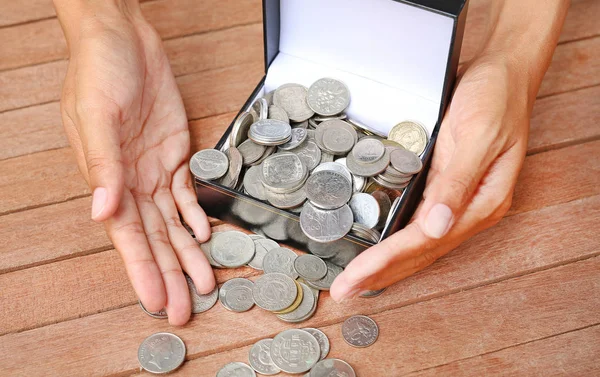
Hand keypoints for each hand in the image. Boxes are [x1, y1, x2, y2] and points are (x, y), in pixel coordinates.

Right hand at [56, 1, 213, 324]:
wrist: (123, 38)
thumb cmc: (99, 71)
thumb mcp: (96, 116)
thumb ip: (102, 166)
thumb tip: (101, 212)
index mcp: (108, 178)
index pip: (128, 236)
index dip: (143, 270)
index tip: (157, 301)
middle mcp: (131, 180)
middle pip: (155, 237)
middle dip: (170, 274)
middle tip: (187, 308)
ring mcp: (154, 168)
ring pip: (174, 222)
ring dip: (189, 252)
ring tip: (203, 282)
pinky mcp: (174, 153)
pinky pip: (187, 192)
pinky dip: (196, 215)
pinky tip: (205, 235)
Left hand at [330, 55, 531, 300]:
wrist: (504, 74)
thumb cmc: (494, 100)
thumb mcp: (477, 136)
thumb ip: (456, 183)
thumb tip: (437, 227)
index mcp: (481, 202)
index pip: (423, 241)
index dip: (385, 262)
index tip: (354, 278)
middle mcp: (469, 209)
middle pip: (419, 253)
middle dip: (380, 275)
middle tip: (344, 292)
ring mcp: (459, 202)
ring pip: (419, 246)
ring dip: (387, 266)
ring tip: (357, 281)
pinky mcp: (447, 189)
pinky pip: (419, 227)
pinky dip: (397, 244)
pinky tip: (381, 252)